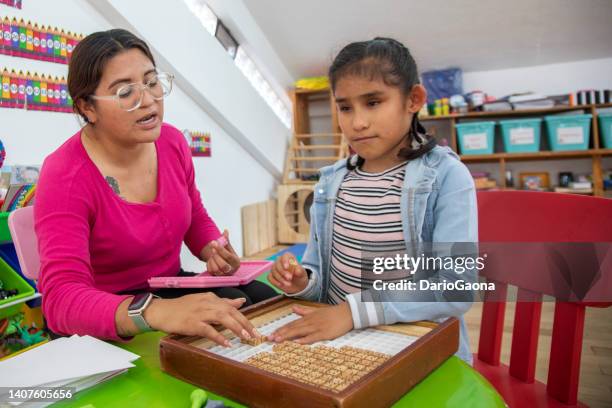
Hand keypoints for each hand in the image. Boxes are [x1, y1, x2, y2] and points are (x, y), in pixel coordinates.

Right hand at [144, 292, 258, 346]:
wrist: (161, 311)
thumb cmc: (182, 308)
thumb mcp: (204, 301)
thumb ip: (223, 302)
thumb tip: (241, 301)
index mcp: (211, 298)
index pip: (232, 307)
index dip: (245, 318)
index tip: (255, 329)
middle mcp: (208, 303)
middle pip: (231, 312)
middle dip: (245, 323)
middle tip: (255, 335)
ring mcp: (200, 312)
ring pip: (222, 318)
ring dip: (235, 327)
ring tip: (245, 337)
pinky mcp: (192, 323)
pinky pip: (208, 329)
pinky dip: (218, 336)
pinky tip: (227, 343)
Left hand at [202, 230, 239, 275]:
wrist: (224, 263)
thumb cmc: (226, 254)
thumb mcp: (227, 247)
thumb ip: (226, 239)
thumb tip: (225, 230)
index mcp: (236, 261)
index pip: (228, 256)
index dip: (220, 249)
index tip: (213, 242)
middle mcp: (232, 270)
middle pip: (223, 265)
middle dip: (216, 256)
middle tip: (212, 249)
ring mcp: (225, 275)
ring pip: (216, 269)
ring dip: (212, 260)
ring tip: (212, 255)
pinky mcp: (218, 277)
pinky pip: (211, 271)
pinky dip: (209, 264)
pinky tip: (211, 260)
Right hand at [268, 253, 308, 293]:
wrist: (297, 285)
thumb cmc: (299, 276)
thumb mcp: (302, 274)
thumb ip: (300, 271)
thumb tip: (297, 271)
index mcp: (288, 257)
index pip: (285, 256)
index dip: (285, 261)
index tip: (287, 268)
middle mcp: (280, 261)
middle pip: (278, 264)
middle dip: (283, 272)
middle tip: (290, 278)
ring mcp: (275, 268)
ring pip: (273, 271)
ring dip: (280, 278)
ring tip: (289, 284)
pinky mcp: (272, 275)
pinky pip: (270, 277)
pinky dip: (275, 281)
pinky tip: (281, 285)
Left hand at [269, 303, 353, 343]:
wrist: (347, 313)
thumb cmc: (332, 313)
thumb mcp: (316, 311)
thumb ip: (304, 310)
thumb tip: (293, 308)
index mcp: (308, 317)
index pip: (292, 324)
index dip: (281, 329)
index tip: (271, 334)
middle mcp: (310, 322)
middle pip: (293, 328)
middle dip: (281, 333)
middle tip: (269, 338)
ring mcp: (317, 327)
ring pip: (300, 332)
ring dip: (288, 336)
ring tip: (278, 340)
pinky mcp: (325, 333)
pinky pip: (313, 337)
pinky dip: (305, 339)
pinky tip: (297, 342)